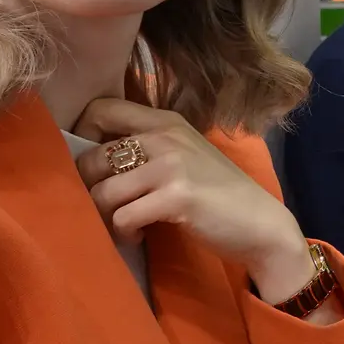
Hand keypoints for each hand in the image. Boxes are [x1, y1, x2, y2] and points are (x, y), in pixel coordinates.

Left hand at [75, 98, 312, 303]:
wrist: (261, 224)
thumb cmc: (219, 193)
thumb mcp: (184, 156)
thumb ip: (148, 148)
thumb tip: (91, 159)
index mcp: (165, 121)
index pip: (100, 109)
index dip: (82, 137)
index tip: (95, 168)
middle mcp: (165, 136)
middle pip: (91, 158)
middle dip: (91, 190)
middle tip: (110, 208)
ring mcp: (171, 166)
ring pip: (102, 192)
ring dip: (106, 218)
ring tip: (128, 225)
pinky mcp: (176, 197)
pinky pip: (122, 217)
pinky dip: (125, 233)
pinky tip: (142, 235)